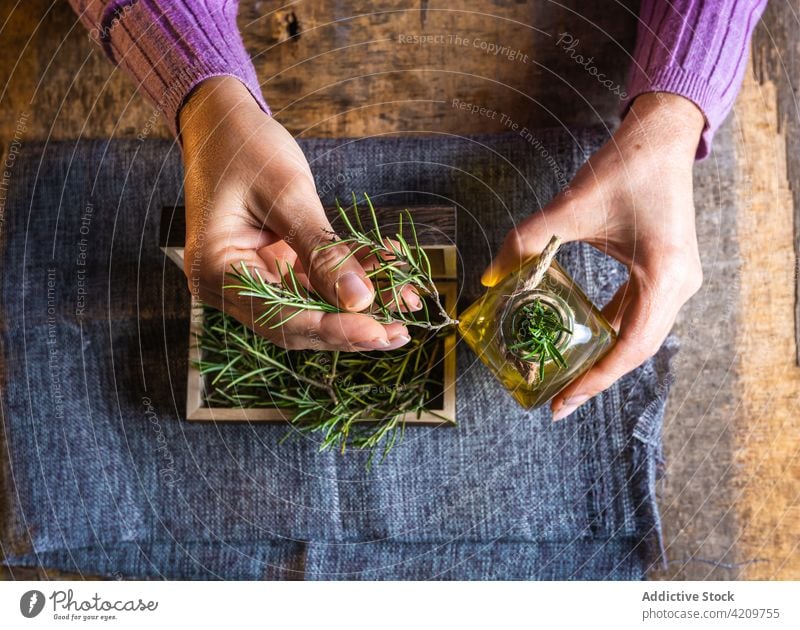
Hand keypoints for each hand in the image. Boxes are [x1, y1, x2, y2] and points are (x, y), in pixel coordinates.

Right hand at [179, 77, 413, 350]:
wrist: (222, 122)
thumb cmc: (244, 147)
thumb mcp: (287, 193)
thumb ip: (321, 249)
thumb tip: (361, 300)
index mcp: (217, 271)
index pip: (279, 318)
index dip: (332, 329)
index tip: (378, 332)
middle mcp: (230, 286)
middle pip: (297, 324)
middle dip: (352, 328)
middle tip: (401, 330)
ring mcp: (254, 278)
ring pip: (312, 308)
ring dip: (360, 307)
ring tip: (406, 301)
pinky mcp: (275, 267)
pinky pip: (316, 283)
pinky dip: (351, 278)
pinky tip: (387, 269)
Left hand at [482, 93, 704, 419]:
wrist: (661, 137)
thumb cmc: (623, 168)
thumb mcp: (569, 208)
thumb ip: (524, 242)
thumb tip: (490, 279)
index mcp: (663, 276)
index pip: (629, 347)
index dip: (594, 380)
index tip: (562, 402)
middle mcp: (681, 286)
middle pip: (636, 350)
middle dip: (596, 377)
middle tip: (559, 401)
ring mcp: (680, 281)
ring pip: (640, 335)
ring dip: (605, 357)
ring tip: (569, 378)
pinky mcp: (670, 272)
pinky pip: (641, 314)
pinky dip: (613, 331)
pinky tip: (585, 338)